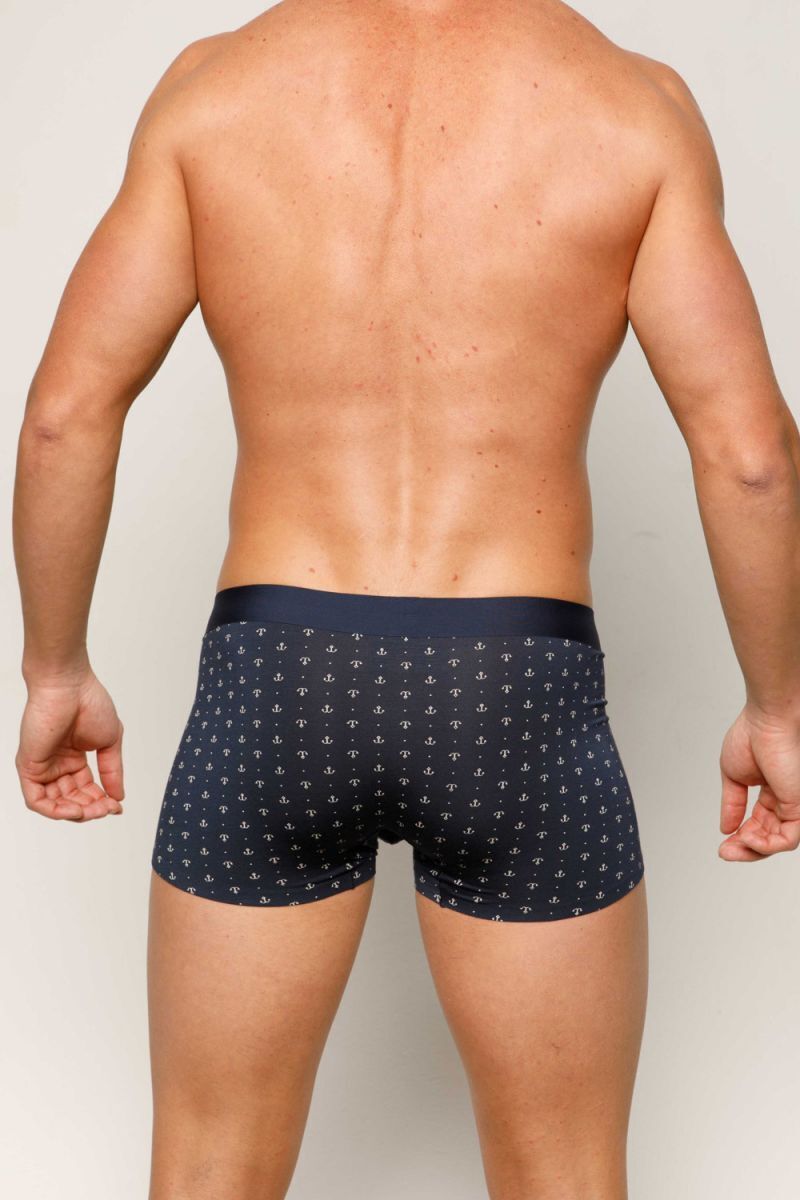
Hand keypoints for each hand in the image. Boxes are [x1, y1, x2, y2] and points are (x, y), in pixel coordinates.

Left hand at [16, 669, 124, 820]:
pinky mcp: (28, 767)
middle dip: (92, 809)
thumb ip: (112, 771)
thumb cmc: (88, 702)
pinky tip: (75, 810)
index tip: (117, 806)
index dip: (102, 801)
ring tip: (94, 809)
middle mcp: (57, 765)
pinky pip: (37, 800)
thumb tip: (118, 796)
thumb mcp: (109, 742)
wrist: (69, 685)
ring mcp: (42, 767)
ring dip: (76, 813)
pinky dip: (55, 810)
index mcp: (74, 758)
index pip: (87, 789)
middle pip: (72, 800)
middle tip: (108, 808)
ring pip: (55, 805)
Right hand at [718, 706, 799, 859]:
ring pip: (777, 842)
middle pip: (767, 837)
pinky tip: (747, 838)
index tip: (722, 845)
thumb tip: (726, 827)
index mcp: (770, 792)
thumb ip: (732, 804)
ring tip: (735, 845)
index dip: (740, 838)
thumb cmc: (753, 735)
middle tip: (725, 852)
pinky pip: (788, 839)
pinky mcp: (799, 806)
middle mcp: (784, 800)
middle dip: (744, 849)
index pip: (758, 825)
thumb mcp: (733, 776)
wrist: (767, 719)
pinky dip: (766, 844)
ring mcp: (793, 804)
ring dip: (753, 850)